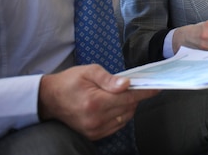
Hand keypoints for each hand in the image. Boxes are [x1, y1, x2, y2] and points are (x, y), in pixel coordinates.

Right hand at [38, 65, 157, 140]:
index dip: (145, 92)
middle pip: (129, 108)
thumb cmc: (70, 81)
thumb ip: (109, 79)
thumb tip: (127, 84)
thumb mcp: (89, 71)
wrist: (49, 99)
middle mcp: (96, 119)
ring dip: (128, 106)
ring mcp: (94, 130)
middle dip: (135, 96)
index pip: (129, 98)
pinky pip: (117, 125)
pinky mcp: (93, 135)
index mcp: (95, 102)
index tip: (158, 88)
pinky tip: (114, 105)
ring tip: (119, 95)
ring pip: (125, 118)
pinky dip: (121, 115)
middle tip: (132, 86)